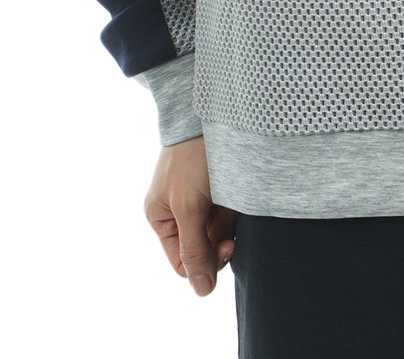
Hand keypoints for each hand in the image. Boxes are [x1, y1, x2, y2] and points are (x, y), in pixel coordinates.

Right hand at [144, 134, 236, 295]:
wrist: (212, 112)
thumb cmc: (192, 158)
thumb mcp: (188, 206)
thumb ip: (194, 248)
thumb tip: (202, 290)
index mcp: (162, 217)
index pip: (184, 261)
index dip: (205, 262)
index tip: (227, 246)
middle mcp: (180, 210)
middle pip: (204, 247)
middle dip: (221, 242)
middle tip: (234, 231)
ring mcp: (202, 197)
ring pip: (221, 230)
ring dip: (231, 224)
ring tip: (234, 203)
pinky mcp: (223, 185)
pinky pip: (232, 210)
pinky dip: (238, 208)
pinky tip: (242, 196)